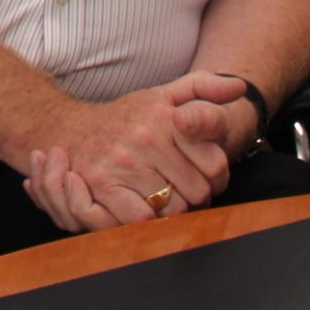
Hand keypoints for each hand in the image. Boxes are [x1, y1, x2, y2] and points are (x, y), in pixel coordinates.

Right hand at [19, 72, 246, 232]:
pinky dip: (147, 221)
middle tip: (179, 192)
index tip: (201, 177)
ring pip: (173, 210)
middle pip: (197, 193)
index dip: (215, 179)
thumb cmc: (125, 118)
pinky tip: (142, 208)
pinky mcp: (103, 185)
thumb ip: (203, 89)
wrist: (70, 129)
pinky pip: (142, 219)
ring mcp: (123, 162)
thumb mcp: (162, 96)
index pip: (216, 166)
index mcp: (165, 117)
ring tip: (161, 200)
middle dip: (193, 199)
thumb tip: (240, 87)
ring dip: (171, 212)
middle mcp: (145, 137)